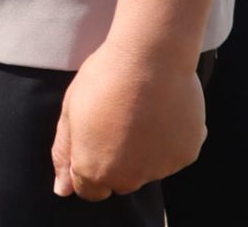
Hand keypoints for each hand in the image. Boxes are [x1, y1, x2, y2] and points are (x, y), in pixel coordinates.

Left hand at [52, 41, 204, 199]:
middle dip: (116, 159)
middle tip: (118, 118)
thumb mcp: (70, 110)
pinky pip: (173, 152)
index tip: (93, 136)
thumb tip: (60, 189)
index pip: (89, 189)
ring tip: (141, 107)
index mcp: (95, 170)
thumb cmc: (105, 78)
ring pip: (148, 167)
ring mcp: (160, 169)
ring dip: (144, 148)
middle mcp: (129, 179)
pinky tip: (162, 107)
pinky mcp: (186, 154)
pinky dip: (169, 137)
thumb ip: (64, 152)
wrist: (150, 57)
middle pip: (120, 180)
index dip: (88, 163)